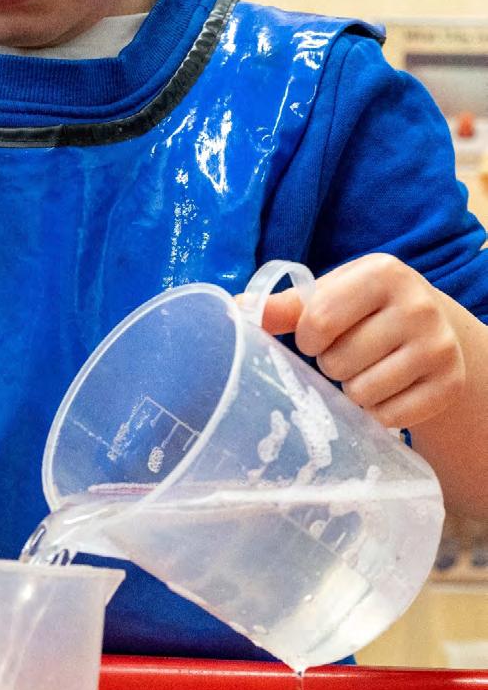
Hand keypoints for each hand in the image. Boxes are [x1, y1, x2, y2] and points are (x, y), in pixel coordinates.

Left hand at [259, 253, 466, 429]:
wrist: (431, 327)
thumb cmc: (363, 309)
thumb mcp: (330, 296)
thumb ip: (285, 306)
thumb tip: (238, 308)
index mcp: (382, 272)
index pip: (319, 320)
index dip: (307, 337)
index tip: (315, 336)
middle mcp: (418, 306)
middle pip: (338, 361)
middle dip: (330, 364)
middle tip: (347, 353)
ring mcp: (439, 346)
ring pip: (362, 393)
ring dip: (352, 389)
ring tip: (365, 369)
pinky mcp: (450, 384)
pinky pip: (390, 416)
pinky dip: (377, 411)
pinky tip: (386, 389)